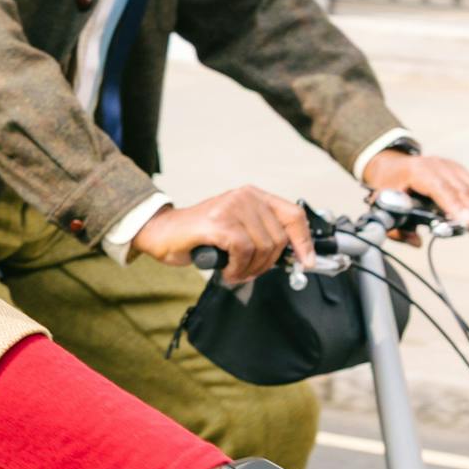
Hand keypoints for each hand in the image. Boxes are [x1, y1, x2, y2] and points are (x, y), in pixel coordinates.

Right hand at [132, 187, 311, 283]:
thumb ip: (262, 235)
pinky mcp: (218, 223)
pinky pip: (243, 252)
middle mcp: (245, 196)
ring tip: (235, 273)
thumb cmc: (199, 235)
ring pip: (262, 247)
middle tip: (249, 273)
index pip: (294, 215)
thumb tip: (293, 256)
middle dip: (267, 264)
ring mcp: (231, 207)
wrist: (162, 233)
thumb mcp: (237, 229)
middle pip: (279, 238)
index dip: (304, 241)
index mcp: (254, 195)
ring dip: (250, 269)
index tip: (306, 262)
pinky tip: (227, 270)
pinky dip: (237, 268)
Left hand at [361, 146, 468, 245]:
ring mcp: (451, 167)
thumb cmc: (389, 186)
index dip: (455, 205)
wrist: (392, 164)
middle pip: (462, 189)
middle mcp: (437, 165)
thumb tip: (417, 242)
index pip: (439, 187)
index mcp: (416, 171)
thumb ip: (396, 227)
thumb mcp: (384, 204)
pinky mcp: (461, 172)